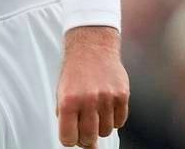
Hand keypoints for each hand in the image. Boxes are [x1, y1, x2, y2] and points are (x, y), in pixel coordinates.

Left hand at [56, 26, 128, 146]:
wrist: (92, 46)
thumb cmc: (75, 71)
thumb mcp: (62, 93)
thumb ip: (67, 118)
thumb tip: (81, 144)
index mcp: (68, 100)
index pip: (68, 138)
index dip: (70, 139)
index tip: (72, 134)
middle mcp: (87, 100)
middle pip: (89, 138)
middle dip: (86, 137)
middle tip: (85, 126)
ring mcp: (106, 98)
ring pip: (106, 131)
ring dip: (100, 125)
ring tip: (95, 110)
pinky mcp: (122, 95)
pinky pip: (120, 121)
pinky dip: (114, 118)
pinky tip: (107, 106)